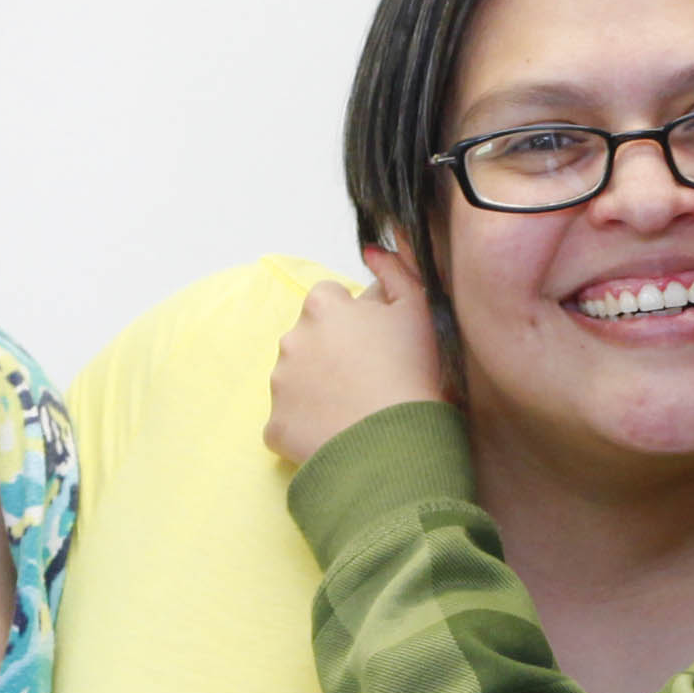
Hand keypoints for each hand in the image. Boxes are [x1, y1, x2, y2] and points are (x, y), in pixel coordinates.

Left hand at [265, 248, 447, 466]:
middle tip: (365, 378)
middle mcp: (291, 339)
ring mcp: (279, 385)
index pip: (328, 298)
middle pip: (308, 338)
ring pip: (295, 379)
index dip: (352, 319)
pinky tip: (336, 434)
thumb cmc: (412, 372)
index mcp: (322, 307)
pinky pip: (288, 421)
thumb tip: (373, 249)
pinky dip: (306, 427)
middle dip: (330, 352)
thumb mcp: (418, 309)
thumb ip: (396, 270)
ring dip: (316, 388)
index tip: (372, 342)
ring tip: (353, 408)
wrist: (395, 444)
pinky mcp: (275, 426)